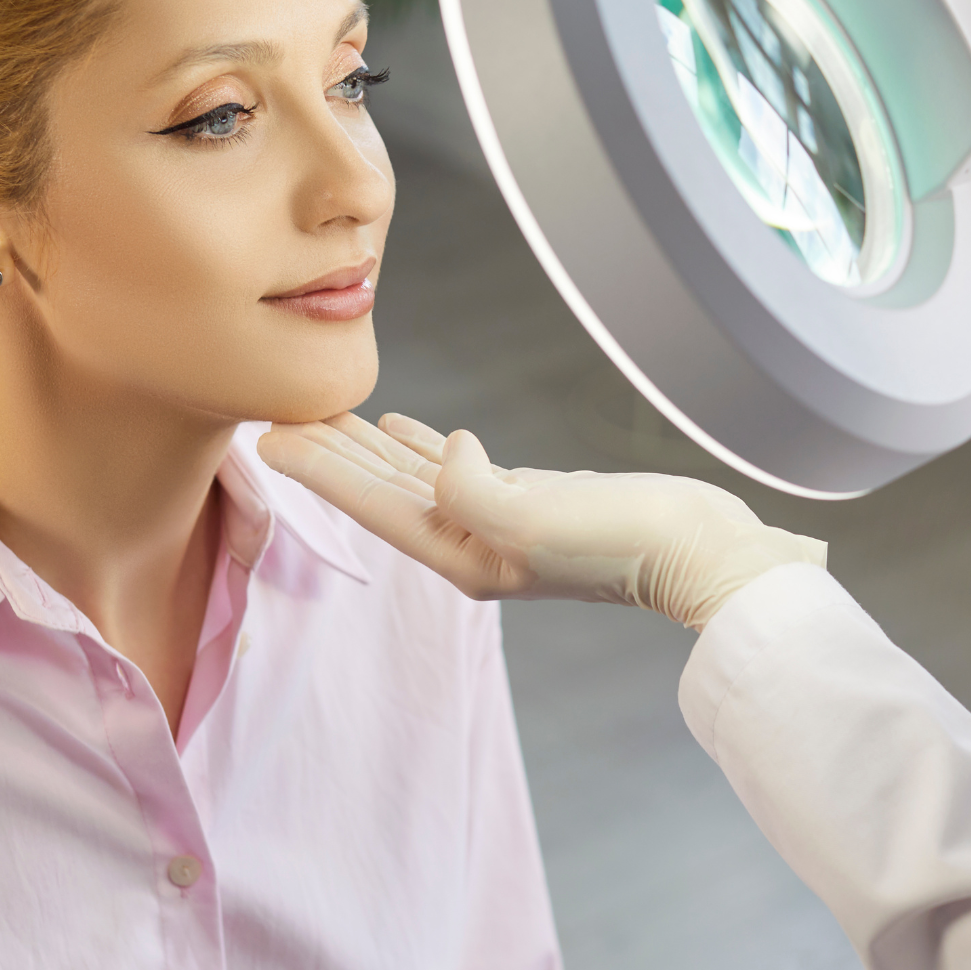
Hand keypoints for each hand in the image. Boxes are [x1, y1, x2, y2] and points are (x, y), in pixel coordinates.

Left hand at [257, 413, 827, 632]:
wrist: (700, 551)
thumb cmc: (628, 541)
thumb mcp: (542, 516)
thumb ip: (474, 489)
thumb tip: (443, 452)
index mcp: (464, 553)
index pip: (373, 506)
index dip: (320, 470)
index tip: (270, 436)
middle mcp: (472, 542)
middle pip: (381, 492)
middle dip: (329, 456)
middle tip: (277, 415)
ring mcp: (500, 520)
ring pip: (413, 477)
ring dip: (366, 448)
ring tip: (322, 416)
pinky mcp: (529, 497)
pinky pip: (456, 467)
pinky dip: (421, 447)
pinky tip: (399, 428)